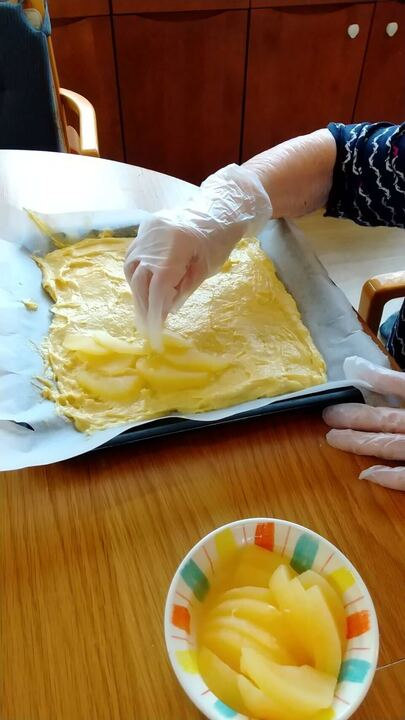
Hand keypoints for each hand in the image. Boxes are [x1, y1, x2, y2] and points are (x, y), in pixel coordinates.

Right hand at [124, 164, 271, 347]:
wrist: (218, 207)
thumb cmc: (219, 239)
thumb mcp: (205, 269)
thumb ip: (182, 289)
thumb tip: (164, 311)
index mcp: (175, 247)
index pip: (157, 287)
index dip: (155, 312)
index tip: (155, 333)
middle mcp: (154, 238)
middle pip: (140, 280)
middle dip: (144, 306)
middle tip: (148, 327)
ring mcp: (146, 231)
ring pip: (131, 268)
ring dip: (137, 291)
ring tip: (146, 309)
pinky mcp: (144, 229)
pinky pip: (133, 256)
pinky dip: (136, 274)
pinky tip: (144, 287)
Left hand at [323, 356, 404, 489]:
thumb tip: (374, 370)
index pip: (403, 385)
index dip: (378, 377)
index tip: (352, 367)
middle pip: (387, 418)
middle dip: (355, 416)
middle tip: (328, 413)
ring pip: (388, 445)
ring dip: (359, 442)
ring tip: (333, 438)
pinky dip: (388, 477)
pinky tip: (366, 475)